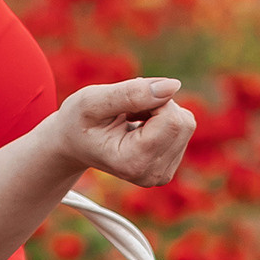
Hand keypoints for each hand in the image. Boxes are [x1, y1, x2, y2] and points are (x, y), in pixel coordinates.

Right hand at [51, 77, 194, 189]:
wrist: (73, 144)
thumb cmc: (78, 121)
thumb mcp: (93, 100)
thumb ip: (131, 93)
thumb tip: (174, 85)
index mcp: (132, 163)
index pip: (172, 120)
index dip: (154, 98)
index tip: (126, 102)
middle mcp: (152, 174)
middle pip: (183, 123)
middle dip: (159, 105)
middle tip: (127, 110)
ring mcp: (162, 174)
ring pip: (185, 124)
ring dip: (160, 111)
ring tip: (131, 118)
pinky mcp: (169, 166)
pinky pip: (183, 129)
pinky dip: (163, 119)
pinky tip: (139, 126)